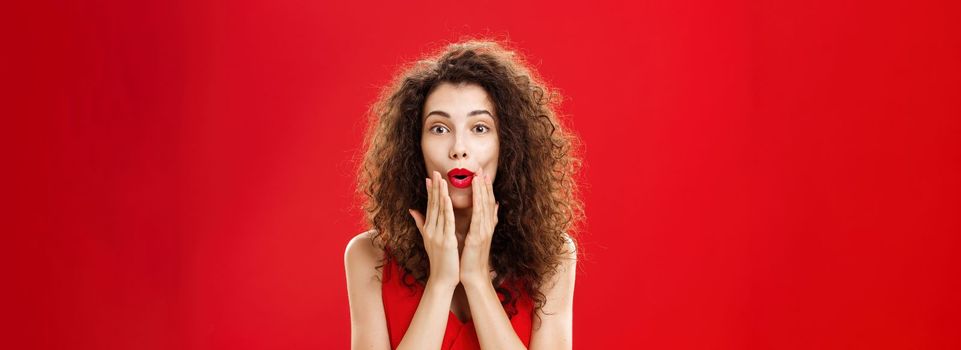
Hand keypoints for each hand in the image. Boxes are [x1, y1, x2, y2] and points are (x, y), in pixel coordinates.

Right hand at [409, 170, 459, 288]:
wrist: (442, 280)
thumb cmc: (439, 261)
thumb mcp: (427, 240)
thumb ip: (420, 223)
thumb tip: (412, 210)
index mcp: (428, 229)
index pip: (429, 206)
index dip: (430, 191)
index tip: (430, 177)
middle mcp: (431, 230)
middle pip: (433, 205)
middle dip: (435, 188)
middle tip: (435, 171)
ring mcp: (437, 235)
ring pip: (439, 210)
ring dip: (440, 194)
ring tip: (441, 179)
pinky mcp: (446, 241)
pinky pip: (447, 222)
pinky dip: (447, 209)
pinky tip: (447, 197)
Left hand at [459, 167, 498, 286]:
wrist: (473, 276)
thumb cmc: (472, 258)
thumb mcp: (479, 236)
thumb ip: (486, 221)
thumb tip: (494, 207)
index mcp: (486, 226)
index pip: (487, 203)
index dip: (485, 188)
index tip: (481, 174)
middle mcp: (487, 226)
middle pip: (488, 201)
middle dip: (485, 185)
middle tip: (481, 169)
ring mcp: (485, 231)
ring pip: (484, 206)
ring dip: (482, 189)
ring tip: (478, 176)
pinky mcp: (478, 236)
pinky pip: (478, 216)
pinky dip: (477, 202)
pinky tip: (475, 193)